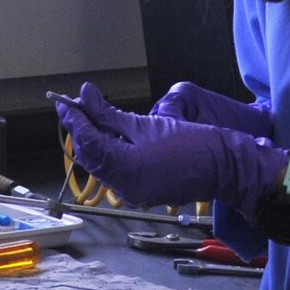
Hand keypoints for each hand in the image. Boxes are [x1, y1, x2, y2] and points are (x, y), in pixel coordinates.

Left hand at [57, 81, 287, 212]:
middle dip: (82, 131)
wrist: (224, 166)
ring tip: (93, 117)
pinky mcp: (141, 193)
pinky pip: (117, 172)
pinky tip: (113, 136)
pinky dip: (111, 154)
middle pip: (91, 156)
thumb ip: (110, 114)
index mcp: (126, 168)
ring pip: (102, 165)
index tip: (65, 102)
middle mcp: (125, 187)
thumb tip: (87, 96)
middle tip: (77, 107)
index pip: (88, 141)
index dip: (75, 119)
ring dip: (95, 142)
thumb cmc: (193, 143)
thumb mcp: (147, 124)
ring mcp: (133, 193)